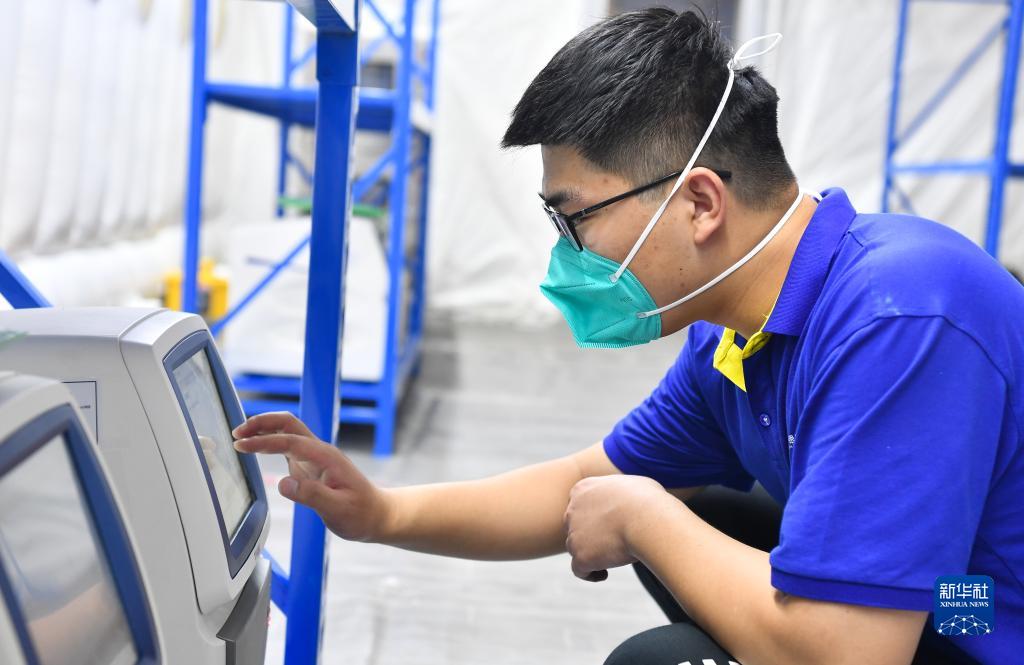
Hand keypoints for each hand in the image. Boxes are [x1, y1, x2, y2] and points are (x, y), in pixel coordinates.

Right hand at [233, 412, 391, 542]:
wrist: (376, 515)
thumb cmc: (360, 513)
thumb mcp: (337, 509)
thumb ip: (310, 495)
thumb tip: (282, 483)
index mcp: (325, 457)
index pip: (289, 441)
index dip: (263, 441)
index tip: (241, 445)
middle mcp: (319, 452)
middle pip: (288, 424)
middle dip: (262, 423)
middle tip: (237, 433)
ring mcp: (314, 457)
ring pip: (287, 431)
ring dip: (264, 429)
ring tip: (240, 437)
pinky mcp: (310, 465)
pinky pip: (287, 445)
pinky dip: (270, 441)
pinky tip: (256, 447)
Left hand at [563, 474, 669, 581]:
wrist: (648, 520)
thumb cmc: (649, 501)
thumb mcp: (635, 485)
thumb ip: (623, 492)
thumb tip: (633, 500)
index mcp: (583, 489)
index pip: (580, 505)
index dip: (593, 516)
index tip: (610, 525)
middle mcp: (572, 510)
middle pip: (575, 527)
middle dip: (590, 535)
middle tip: (611, 542)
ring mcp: (574, 534)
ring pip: (576, 547)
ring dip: (591, 553)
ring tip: (613, 558)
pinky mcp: (580, 556)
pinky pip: (579, 570)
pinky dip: (590, 573)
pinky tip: (604, 574)